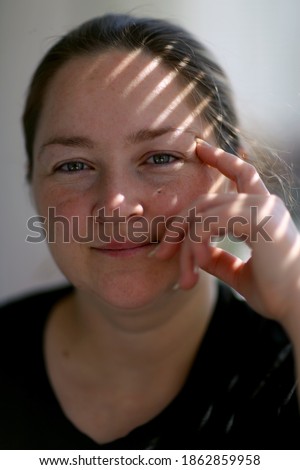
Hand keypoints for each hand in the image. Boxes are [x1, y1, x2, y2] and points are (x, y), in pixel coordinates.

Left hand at [153, 140, 299, 322]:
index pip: (241, 174)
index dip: (221, 159)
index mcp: (263, 212)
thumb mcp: (238, 273)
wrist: (299, 308)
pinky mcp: (257, 217)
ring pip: (202, 213)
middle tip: (159, 255)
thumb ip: (216, 259)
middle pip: (205, 202)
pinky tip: (198, 266)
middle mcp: (264, 203)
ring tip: (184, 278)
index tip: (201, 147)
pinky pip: (208, 222)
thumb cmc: (277, 294)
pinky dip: (196, 244)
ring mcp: (262, 206)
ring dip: (184, 246)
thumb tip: (194, 251)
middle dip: (178, 227)